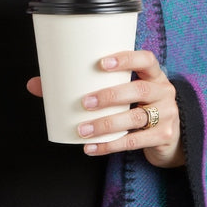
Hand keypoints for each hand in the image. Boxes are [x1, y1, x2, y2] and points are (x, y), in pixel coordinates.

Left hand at [26, 49, 184, 169]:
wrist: (172, 137)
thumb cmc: (137, 108)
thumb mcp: (122, 95)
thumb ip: (86, 87)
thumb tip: (35, 84)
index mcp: (154, 75)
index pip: (146, 59)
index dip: (126, 58)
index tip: (101, 62)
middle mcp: (164, 92)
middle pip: (140, 89)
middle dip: (110, 95)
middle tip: (84, 102)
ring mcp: (167, 116)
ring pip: (136, 118)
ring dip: (106, 124)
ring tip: (82, 130)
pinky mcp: (162, 138)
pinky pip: (135, 142)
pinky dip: (110, 145)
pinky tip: (91, 148)